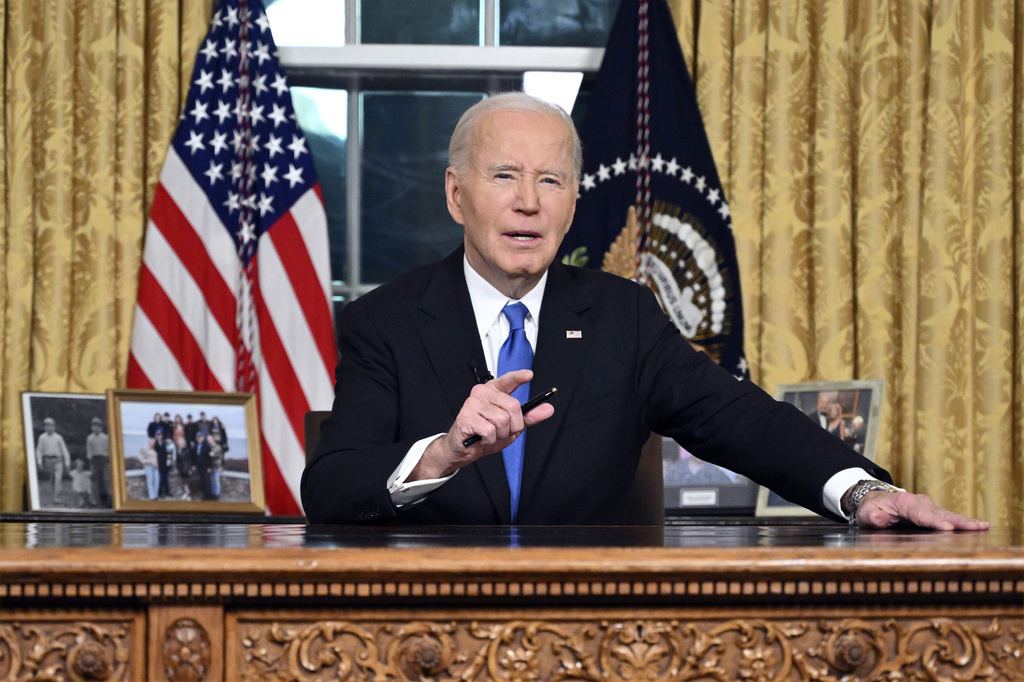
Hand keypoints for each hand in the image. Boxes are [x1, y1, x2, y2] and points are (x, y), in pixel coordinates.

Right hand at [411, 369, 554, 480]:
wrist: (465, 448)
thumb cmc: (486, 433)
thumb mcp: (512, 426)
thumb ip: (529, 417)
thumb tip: (548, 408)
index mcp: (494, 391)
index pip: (508, 380)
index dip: (519, 377)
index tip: (529, 375)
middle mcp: (482, 393)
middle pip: (512, 406)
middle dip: (513, 425)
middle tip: (503, 431)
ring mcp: (473, 403)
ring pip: (502, 420)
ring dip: (500, 434)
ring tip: (490, 434)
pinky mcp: (466, 417)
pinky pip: (490, 430)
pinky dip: (490, 439)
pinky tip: (482, 438)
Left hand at [855, 491, 989, 530]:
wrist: (874, 499)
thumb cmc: (870, 508)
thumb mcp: (865, 514)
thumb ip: (872, 517)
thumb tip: (879, 519)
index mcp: (904, 502)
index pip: (920, 514)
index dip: (934, 522)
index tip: (947, 528)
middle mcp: (919, 501)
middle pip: (940, 513)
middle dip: (958, 521)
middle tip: (976, 528)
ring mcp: (927, 505)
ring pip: (948, 514)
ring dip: (965, 521)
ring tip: (983, 526)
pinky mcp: (932, 511)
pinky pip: (949, 516)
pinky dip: (963, 521)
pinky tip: (978, 526)